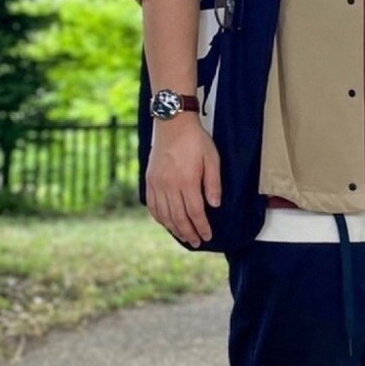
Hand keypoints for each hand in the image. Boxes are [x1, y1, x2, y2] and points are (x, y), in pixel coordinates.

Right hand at [145, 115, 220, 246]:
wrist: (172, 123)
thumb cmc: (195, 140)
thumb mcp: (212, 158)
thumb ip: (213, 183)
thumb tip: (215, 205)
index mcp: (187, 181)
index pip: (195, 212)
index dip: (201, 227)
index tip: (208, 236)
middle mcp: (169, 185)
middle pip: (179, 217)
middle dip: (189, 233)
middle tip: (197, 242)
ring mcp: (157, 183)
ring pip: (164, 214)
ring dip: (174, 228)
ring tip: (184, 237)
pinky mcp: (150, 180)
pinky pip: (152, 205)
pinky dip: (159, 217)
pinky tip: (166, 223)